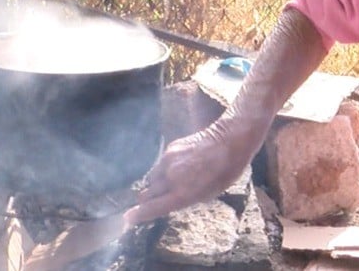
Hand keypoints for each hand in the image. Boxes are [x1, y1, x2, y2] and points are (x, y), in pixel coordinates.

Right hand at [124, 117, 264, 224]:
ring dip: (156, 183)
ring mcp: (168, 161)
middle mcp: (171, 178)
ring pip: (151, 178)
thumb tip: (170, 200)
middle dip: (148, 199)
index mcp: (183, 193)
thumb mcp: (208, 194)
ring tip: (171, 182)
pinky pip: (159, 164)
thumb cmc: (224, 172)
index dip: (138, 214)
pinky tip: (179, 166)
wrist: (230, 141)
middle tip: (157, 199)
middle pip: (147, 194)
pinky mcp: (169, 148)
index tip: (128, 218)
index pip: (153, 207)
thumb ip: (185, 198)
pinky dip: (164, 169)